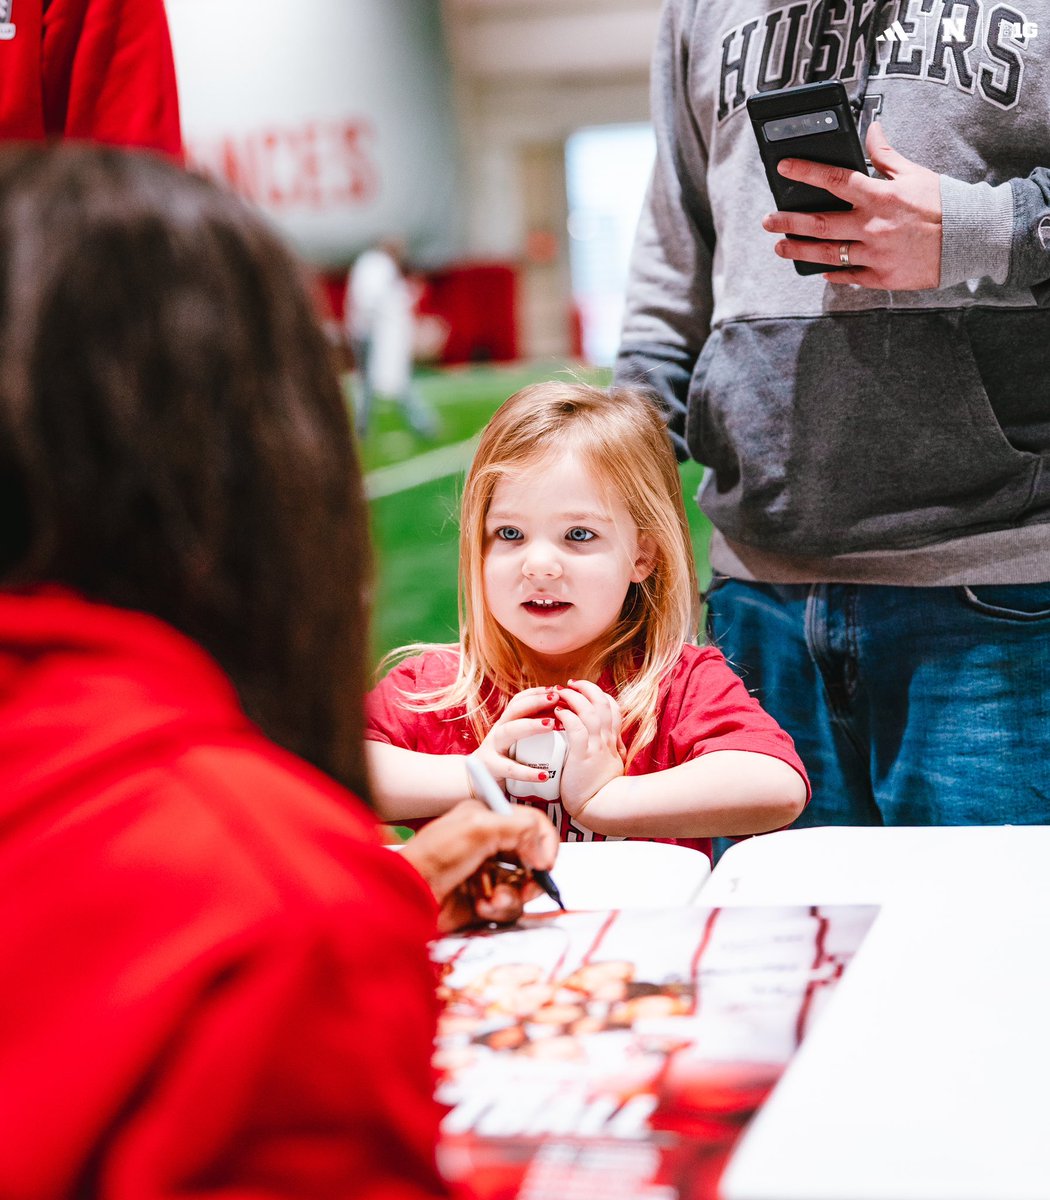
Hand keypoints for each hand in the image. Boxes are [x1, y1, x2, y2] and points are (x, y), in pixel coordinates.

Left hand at [398, 800, 557, 931]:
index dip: (544, 842)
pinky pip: (509, 906)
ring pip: (524, 886)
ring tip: (491, 898)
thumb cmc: (435, 856)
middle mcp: (491, 844)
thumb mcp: (479, 828)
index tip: (544, 863)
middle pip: (533, 858)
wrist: (409, 895)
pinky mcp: (484, 900)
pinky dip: (498, 909)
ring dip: (512, 895)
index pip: (532, 823)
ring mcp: (489, 873)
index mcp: (489, 817)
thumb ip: (520, 829)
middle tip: (526, 883)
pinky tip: (480, 906)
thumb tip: (543, 853)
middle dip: (532, 875)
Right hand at [473, 687, 559, 789]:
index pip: (518, 701)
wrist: (475, 782)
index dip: (535, 693)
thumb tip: (558, 715)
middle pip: (514, 711)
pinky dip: (528, 772)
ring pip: (509, 731)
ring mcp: (493, 748)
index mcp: (505, 724)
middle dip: (534, 702)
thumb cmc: (502, 759)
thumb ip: (530, 728)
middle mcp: (498, 731)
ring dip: (530, 725)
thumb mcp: (513, 741)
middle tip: (555, 699)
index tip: (554, 689)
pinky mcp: (492, 768)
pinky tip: (544, 775)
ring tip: (551, 724)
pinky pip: (510, 769)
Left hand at [553, 680, 625, 820]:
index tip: (585, 691)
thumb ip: (607, 753)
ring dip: (573, 697)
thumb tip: (605, 746)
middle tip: (569, 684)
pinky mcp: (582, 755)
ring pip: (588, 710)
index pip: (612, 708)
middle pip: (601, 702)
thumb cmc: (602, 791)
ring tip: (559, 693)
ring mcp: (596, 746)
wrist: (602, 808)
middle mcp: (606, 739)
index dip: (598, 695)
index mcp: (612, 741)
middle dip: (586, 688)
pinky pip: (576, 727)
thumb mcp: (610, 766)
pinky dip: (567, 716)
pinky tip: (557, 713)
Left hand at [761, 121, 941, 289]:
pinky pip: (848, 275)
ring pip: (827, 253)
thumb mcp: (914, 173)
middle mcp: (872, 226)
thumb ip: (886, 155)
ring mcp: (875, 254)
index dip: (806, 172)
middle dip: (788, 221)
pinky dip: (831, 272)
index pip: (835, 180)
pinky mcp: (881, 277)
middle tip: (767, 220)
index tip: (783, 167)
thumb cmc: (942, 202)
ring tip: (779, 246)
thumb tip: (871, 128)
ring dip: (799, 250)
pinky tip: (817, 269)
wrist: (969, 238)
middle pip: (820, 223)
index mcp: (879, 195)